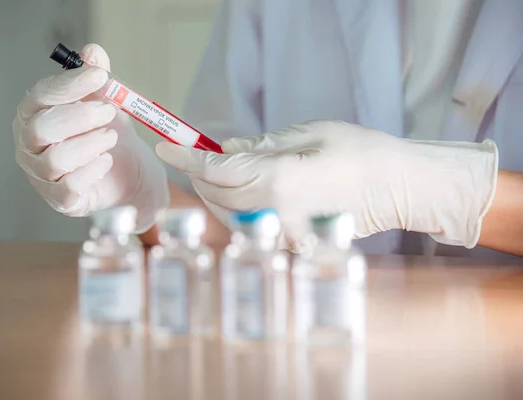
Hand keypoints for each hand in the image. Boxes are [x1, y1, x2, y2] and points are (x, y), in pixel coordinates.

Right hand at [13, 44, 168, 231]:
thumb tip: (92, 51)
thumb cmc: (109, 136)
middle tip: (109, 112)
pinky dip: (92, 170)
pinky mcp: (60, 200)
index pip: (40, 96)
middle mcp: (30, 145)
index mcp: (34, 115)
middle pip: (41, 128)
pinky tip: (106, 161)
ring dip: (89, 144)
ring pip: (55, 159)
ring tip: (111, 137)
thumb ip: (96, 79)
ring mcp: (41, 175)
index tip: (101, 76)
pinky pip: (69, 187)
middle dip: (80, 116)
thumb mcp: (107, 103)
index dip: (70, 85)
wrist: (130, 175)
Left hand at [155, 120, 497, 250]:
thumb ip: (260, 144)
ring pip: (229, 215)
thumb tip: (226, 149)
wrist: (399, 187)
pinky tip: (240, 194)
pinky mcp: (292, 242)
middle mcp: (274, 211)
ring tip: (214, 173)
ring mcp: (283, 232)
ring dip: (213, 194)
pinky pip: (250, 227)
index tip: (165, 146)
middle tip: (190, 155)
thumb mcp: (307, 133)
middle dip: (197, 175)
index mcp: (277, 179)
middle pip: (215, 195)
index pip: (215, 170)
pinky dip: (236, 209)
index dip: (185, 158)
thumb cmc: (360, 152)